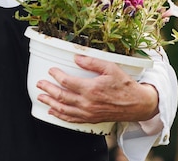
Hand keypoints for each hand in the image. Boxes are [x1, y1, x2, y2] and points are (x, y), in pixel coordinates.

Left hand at [35, 54, 158, 123]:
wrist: (137, 104)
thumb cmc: (125, 85)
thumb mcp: (110, 68)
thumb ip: (92, 62)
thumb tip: (76, 57)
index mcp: (91, 89)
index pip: (67, 82)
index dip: (56, 75)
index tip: (51, 70)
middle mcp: (88, 103)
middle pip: (61, 96)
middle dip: (48, 90)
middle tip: (40, 84)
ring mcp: (88, 113)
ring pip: (64, 109)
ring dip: (50, 103)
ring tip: (41, 97)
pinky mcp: (91, 119)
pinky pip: (72, 119)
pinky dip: (60, 116)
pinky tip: (54, 112)